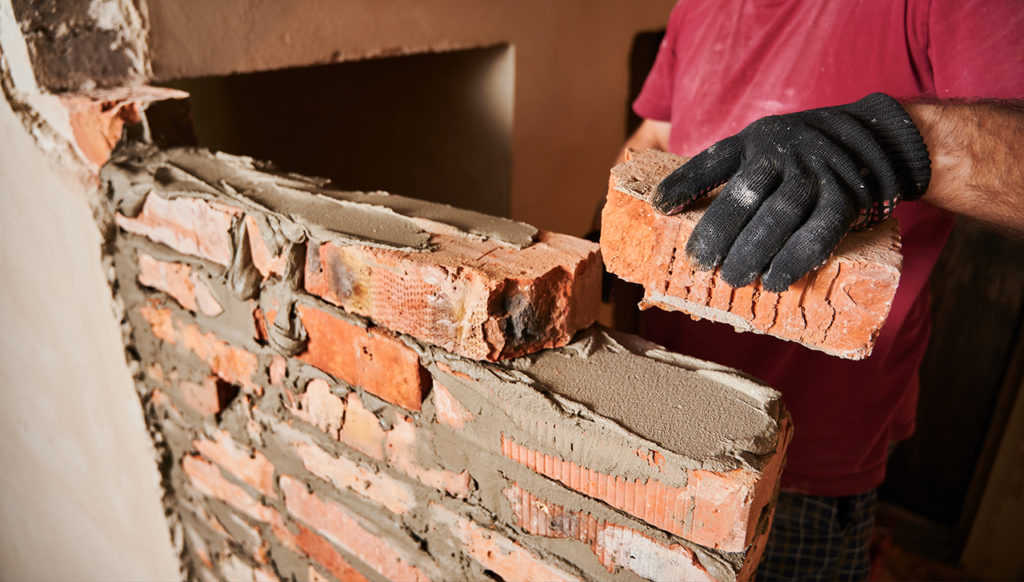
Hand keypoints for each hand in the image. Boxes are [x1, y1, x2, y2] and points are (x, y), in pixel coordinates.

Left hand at [651, 93, 930, 290]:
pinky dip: (796, 259)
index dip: (684, 182)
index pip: (714, 160)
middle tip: (700, 263)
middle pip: (746, 193)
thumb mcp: (759, 148)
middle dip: (719, 232)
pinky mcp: (846, 198)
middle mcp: (785, 152)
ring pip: (781, 214)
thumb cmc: (797, 155)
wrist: (872, 137)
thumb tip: (666, 210)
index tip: (657, 207)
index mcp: (755, 141)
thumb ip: (723, 172)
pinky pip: (820, 231)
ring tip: (731, 278)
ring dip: (753, 251)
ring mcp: (817, 174)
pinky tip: (774, 281)